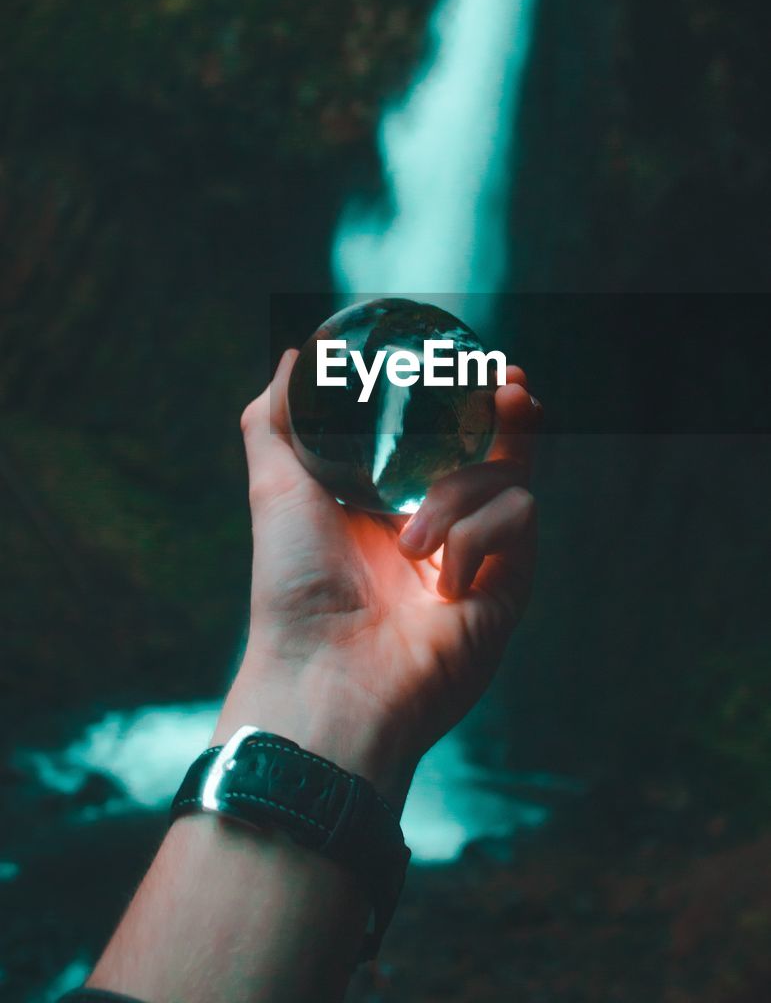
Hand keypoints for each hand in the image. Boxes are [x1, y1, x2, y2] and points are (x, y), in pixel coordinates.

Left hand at [216, 350, 540, 811]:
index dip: (464, 392)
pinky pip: (518, 518)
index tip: (470, 359)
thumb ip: (278, 417)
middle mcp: (441, 520)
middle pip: (498, 444)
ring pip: (506, 475)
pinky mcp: (508, 582)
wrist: (328, 673)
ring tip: (411, 543)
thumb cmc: (294, 585)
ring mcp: (479, 552)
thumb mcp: (276, 486)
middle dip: (507, 408)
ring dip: (458, 493)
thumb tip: (295, 354)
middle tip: (506, 384)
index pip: (444, 430)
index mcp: (392, 496)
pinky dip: (477, 537)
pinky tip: (442, 579)